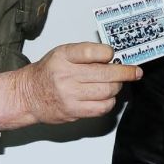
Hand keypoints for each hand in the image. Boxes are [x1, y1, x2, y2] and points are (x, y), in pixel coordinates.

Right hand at [0, 42, 141, 129]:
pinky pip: (101, 108)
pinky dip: (109, 102)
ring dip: (117, 87)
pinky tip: (107, 96)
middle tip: (135, 72)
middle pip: (104, 74)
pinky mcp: (74, 111)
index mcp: (64, 56)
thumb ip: (85, 54)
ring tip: (117, 83)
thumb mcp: (62, 53)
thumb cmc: (48, 72)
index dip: (107, 53)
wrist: (28, 95)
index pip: (91, 52)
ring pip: (106, 92)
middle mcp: (66, 75)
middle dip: (125, 72)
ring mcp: (70, 95)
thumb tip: (112, 58)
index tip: (114, 54)